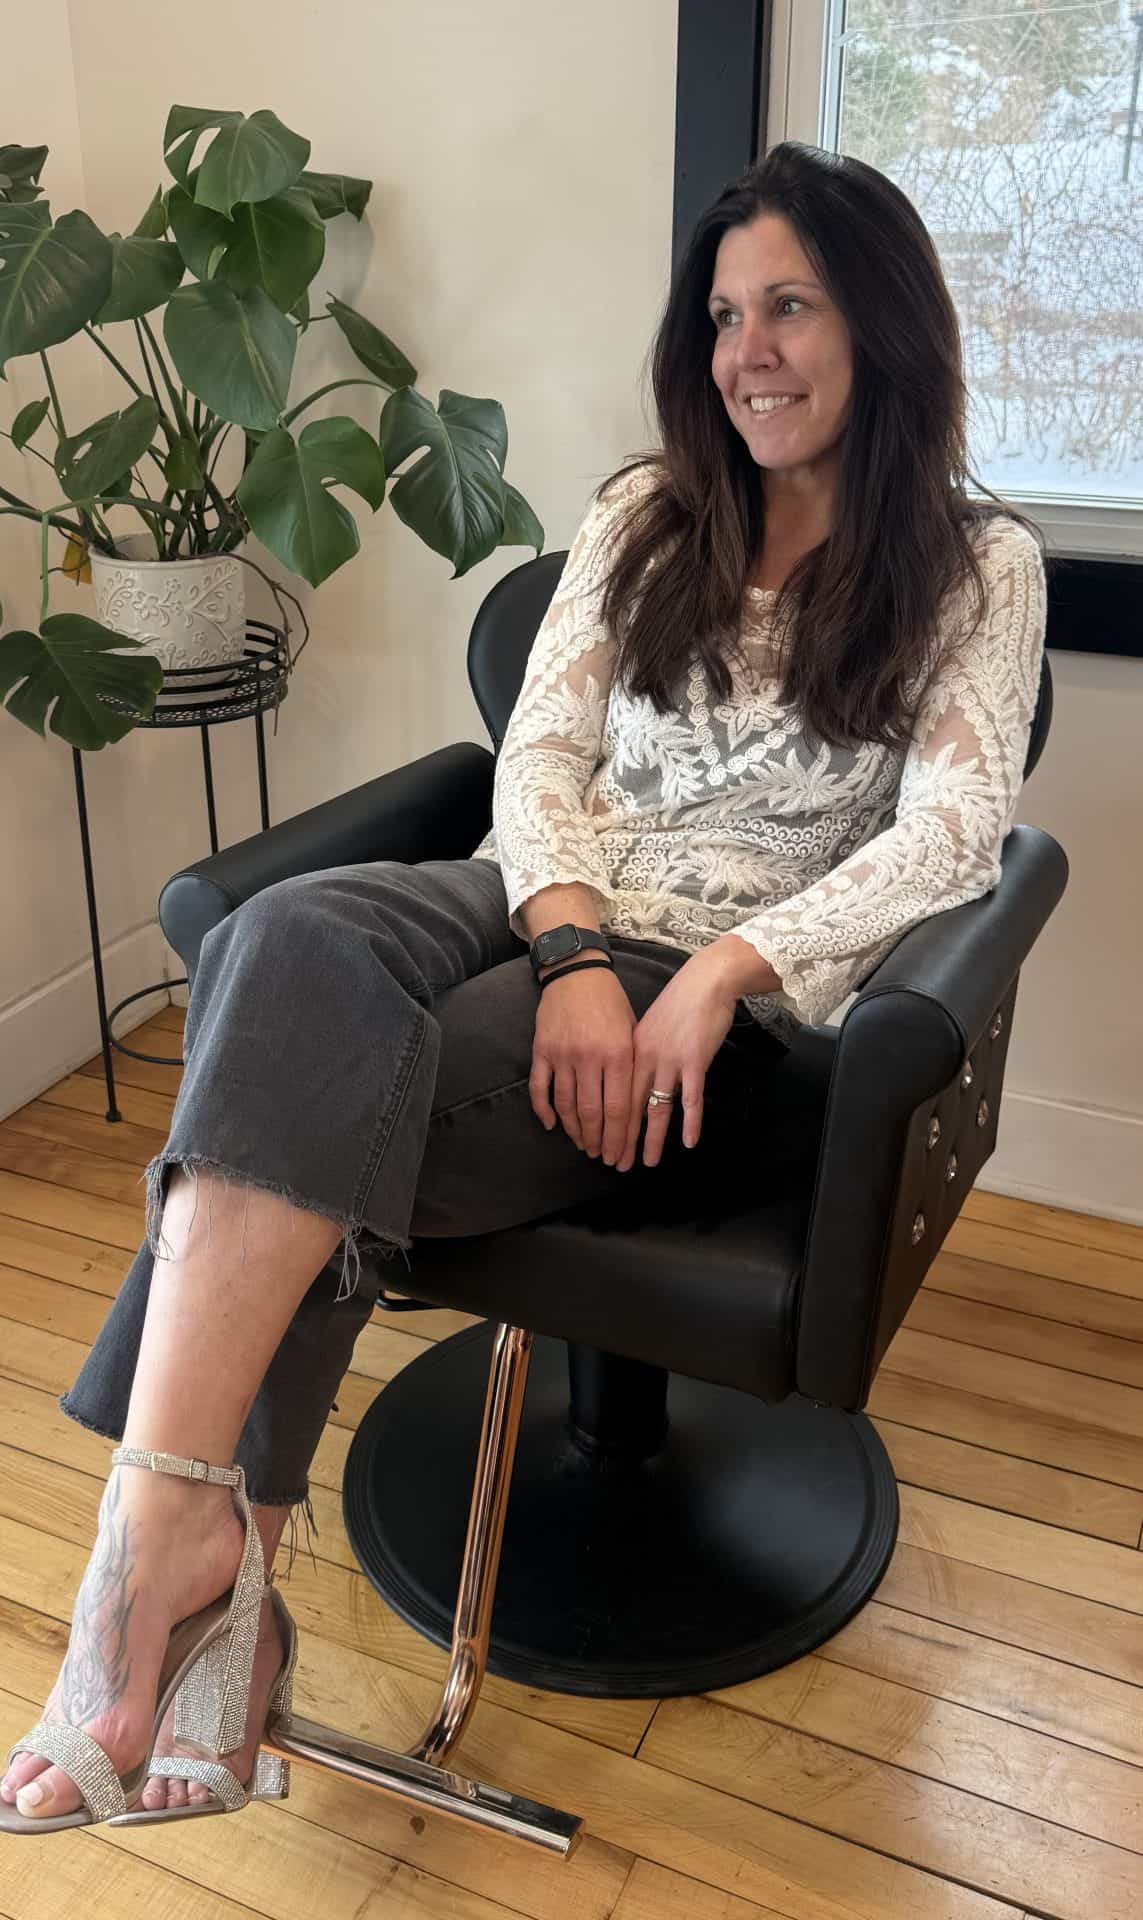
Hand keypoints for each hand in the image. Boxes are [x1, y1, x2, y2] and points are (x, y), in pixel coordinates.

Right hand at [530, 965, 636, 1162]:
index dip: (620, 1138)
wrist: (577, 972)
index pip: (619, 1108)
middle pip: (592, 1113)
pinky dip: (544, 1111)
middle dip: (599, 1142)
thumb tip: (638, 1107)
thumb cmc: (611, 1003)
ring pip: (566, 1106)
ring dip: (575, 1131)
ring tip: (584, 1146)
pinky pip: (539, 1088)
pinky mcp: (542, 1050)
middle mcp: (590, 1056)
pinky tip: (552, 1126)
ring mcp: (562, 1054)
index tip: (620, 1157)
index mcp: (619, 1053)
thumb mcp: (634, 1030)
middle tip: (602, 1158)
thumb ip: (634, 1067)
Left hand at [617, 949, 741, 1170]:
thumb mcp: (650, 1027)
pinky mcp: (694, 1060)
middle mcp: (645, 1058)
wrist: (706, 981)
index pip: (614, 1096)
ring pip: (657, 1107)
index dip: (609, 1125)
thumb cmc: (681, 1002)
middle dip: (623, 1140)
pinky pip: (691, 1097)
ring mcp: (669, 1060)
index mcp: (630, 1051)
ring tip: (648, 1162)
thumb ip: (642, 1054)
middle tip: (617, 1165)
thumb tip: (637, 1079)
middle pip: (629, 1107)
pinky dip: (690, 1121)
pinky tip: (688, 1142)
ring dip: (652, 1138)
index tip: (604, 1146)